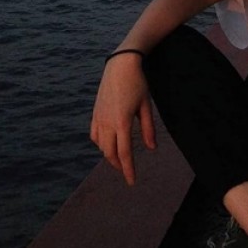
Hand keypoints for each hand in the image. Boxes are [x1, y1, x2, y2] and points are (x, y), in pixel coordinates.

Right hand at [90, 54, 155, 184]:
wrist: (120, 65)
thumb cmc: (138, 84)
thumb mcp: (146, 106)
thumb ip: (148, 129)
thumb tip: (152, 148)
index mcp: (122, 122)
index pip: (125, 153)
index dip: (128, 169)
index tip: (131, 182)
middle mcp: (108, 122)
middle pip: (110, 153)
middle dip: (118, 164)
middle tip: (127, 171)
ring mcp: (99, 117)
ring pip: (101, 145)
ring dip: (109, 154)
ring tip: (119, 158)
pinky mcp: (95, 112)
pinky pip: (94, 134)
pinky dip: (100, 143)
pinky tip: (108, 144)